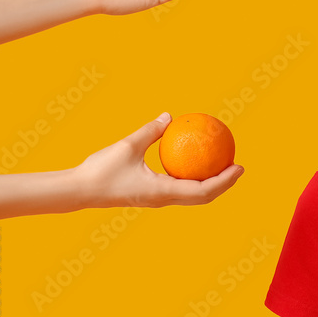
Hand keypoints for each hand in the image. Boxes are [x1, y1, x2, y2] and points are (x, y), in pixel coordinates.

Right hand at [71, 112, 243, 207]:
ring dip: (210, 183)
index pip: (203, 190)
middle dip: (224, 184)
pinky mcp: (150, 196)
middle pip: (203, 197)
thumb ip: (150, 131)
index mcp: (163, 192)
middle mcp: (163, 200)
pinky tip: (194, 162)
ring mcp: (157, 200)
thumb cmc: (101, 169)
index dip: (224, 180)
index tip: (239, 167)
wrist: (78, 191)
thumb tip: (169, 116)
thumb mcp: (127, 146)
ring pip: (192, 196)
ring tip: (222, 165)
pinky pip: (179, 189)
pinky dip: (192, 179)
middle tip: (239, 167)